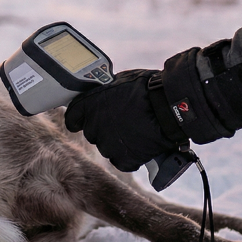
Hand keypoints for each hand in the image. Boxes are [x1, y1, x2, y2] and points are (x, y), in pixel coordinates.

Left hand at [64, 69, 182, 171]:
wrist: (168, 106)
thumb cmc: (147, 88)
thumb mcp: (120, 80)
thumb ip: (106, 92)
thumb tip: (106, 95)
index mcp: (89, 105)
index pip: (72, 117)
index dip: (78, 118)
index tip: (82, 120)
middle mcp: (94, 127)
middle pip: (92, 132)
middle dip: (103, 127)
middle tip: (121, 120)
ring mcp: (108, 145)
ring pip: (107, 147)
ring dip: (116, 141)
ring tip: (134, 131)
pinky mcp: (124, 159)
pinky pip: (121, 160)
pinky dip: (129, 156)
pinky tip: (139, 145)